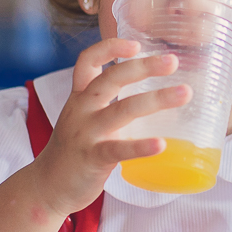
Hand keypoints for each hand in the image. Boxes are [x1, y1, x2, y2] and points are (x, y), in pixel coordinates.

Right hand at [32, 37, 190, 216]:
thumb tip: (153, 93)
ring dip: (156, 99)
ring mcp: (85, 133)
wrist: (47, 187)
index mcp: (80, 97)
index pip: (88, 61)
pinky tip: (161, 144)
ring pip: (123, 109)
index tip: (137, 44)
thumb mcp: (85, 118)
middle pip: (111, 79)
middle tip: (173, 61)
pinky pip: (118, 149)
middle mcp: (81, 109)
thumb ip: (110, 103)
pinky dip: (141, 146)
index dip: (110, 47)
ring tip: (184, 93)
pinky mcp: (92, 158)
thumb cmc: (75, 150)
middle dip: (143, 66)